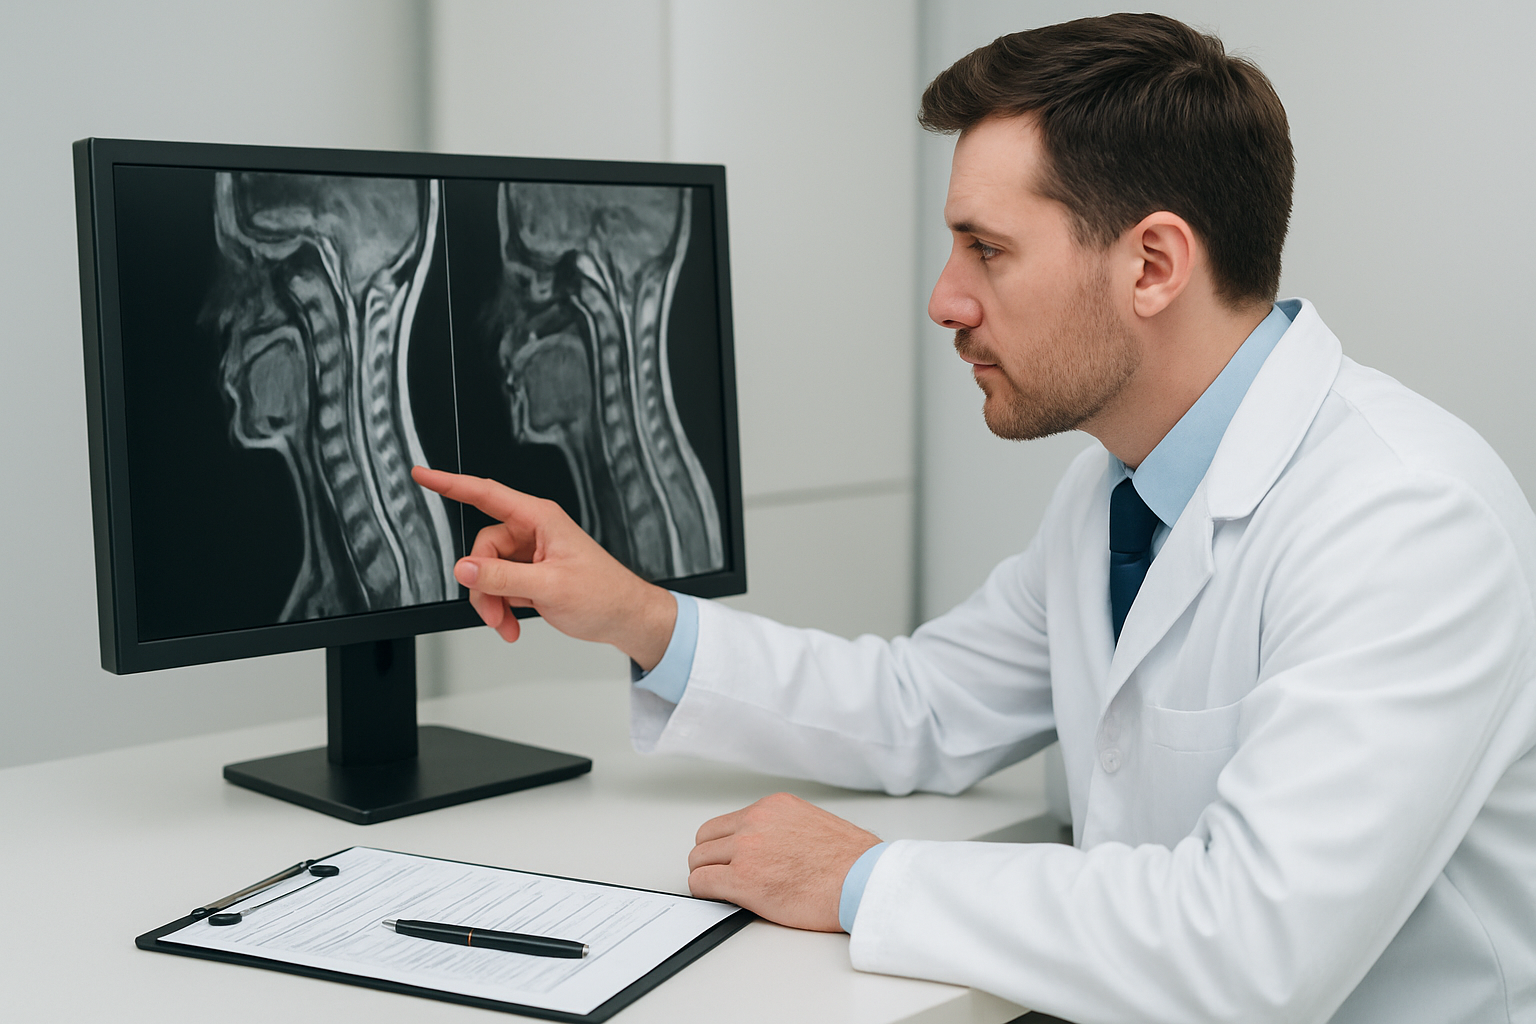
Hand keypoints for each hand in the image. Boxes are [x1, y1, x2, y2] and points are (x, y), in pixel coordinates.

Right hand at [411, 466, 676, 668]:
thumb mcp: (549, 586)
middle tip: (494, 611)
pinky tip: (512, 623)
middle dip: (483, 583)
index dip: (450, 483)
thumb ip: (503, 577)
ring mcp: (532, 554)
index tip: (423, 475)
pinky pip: (500, 586)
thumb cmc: (604, 594)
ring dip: (492, 601)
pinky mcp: (531, 574)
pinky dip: (501, 607)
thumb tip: (466, 568)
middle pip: (483, 547)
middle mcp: (534, 532)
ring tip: (507, 622)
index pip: (486, 494)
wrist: (625, 618)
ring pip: (488, 571)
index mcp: (540, 519)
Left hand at [687, 792, 881, 931]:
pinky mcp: (744, 880)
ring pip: (698, 861)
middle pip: (705, 839)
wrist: (865, 881)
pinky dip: (705, 893)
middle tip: (722, 877)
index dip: (723, 847)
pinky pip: (701, 883)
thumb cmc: (851, 862)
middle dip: (711, 860)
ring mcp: (747, 849)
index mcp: (773, 807)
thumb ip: (781, 829)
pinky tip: (720, 899)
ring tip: (725, 891)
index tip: (729, 861)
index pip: (725, 823)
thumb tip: (767, 847)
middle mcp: (756, 821)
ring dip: (707, 876)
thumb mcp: (811, 824)